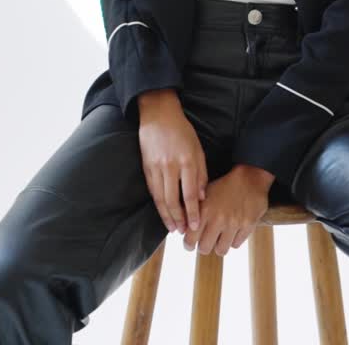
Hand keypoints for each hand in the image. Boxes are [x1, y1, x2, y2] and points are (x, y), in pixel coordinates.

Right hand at [137, 92, 208, 235]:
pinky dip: (158, 205)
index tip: (195, 225)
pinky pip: (152, 191)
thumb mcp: (198, 148)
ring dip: (167, 216)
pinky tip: (163, 213)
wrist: (159, 115)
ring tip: (173, 228)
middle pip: (174, 200)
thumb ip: (201, 173)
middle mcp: (171, 166)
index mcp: (187, 160)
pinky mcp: (146, 167)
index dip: (193, 212)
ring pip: (161, 199)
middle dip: (179, 219)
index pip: (190, 193)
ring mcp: (156, 167)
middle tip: (183, 232)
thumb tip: (201, 197)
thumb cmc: (182, 131)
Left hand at [182, 166, 270, 256]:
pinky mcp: (248, 226)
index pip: (190, 239)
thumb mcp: (206, 194)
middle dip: (204, 245)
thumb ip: (194, 210)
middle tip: (206, 240)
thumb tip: (182, 228)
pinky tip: (232, 230)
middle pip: (204, 249)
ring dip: (219, 245)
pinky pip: (235, 245)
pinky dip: (233, 240)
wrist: (250, 178)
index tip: (190, 243)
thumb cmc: (224, 186)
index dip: (188, 244)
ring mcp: (234, 223)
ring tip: (220, 236)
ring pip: (221, 250)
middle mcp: (219, 218)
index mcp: (205, 210)